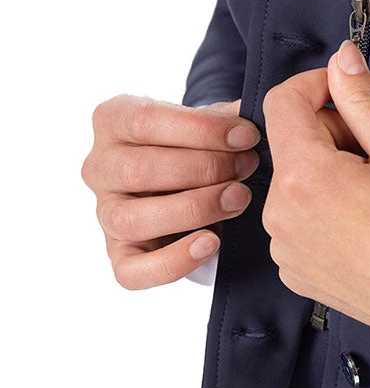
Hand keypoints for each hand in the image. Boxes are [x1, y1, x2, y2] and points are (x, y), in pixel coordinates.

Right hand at [82, 95, 260, 288]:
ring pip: (131, 219)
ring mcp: (104, 213)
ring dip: (194, 209)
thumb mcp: (207, 120)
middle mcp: (99, 167)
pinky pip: (131, 271)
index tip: (247, 136)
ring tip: (238, 198)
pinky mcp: (118, 254)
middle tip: (248, 166)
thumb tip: (251, 116)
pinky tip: (211, 243)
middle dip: (203, 169)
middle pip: (137, 170)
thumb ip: (224, 117)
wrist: (187, 178)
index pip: (145, 120)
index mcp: (113, 120)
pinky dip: (174, 261)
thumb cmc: (195, 142)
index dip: (201, 130)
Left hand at [262, 40, 369, 370]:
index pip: (282, 102)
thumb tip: (342, 61)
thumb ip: (363, 100)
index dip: (317, 83)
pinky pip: (298, 218)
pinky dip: (324, 206)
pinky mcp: (295, 271)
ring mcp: (285, 249)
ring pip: (295, 180)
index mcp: (305, 179)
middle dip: (330, 131)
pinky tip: (365, 220)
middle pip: (291, 141)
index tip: (347, 88)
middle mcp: (281, 216)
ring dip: (328, 169)